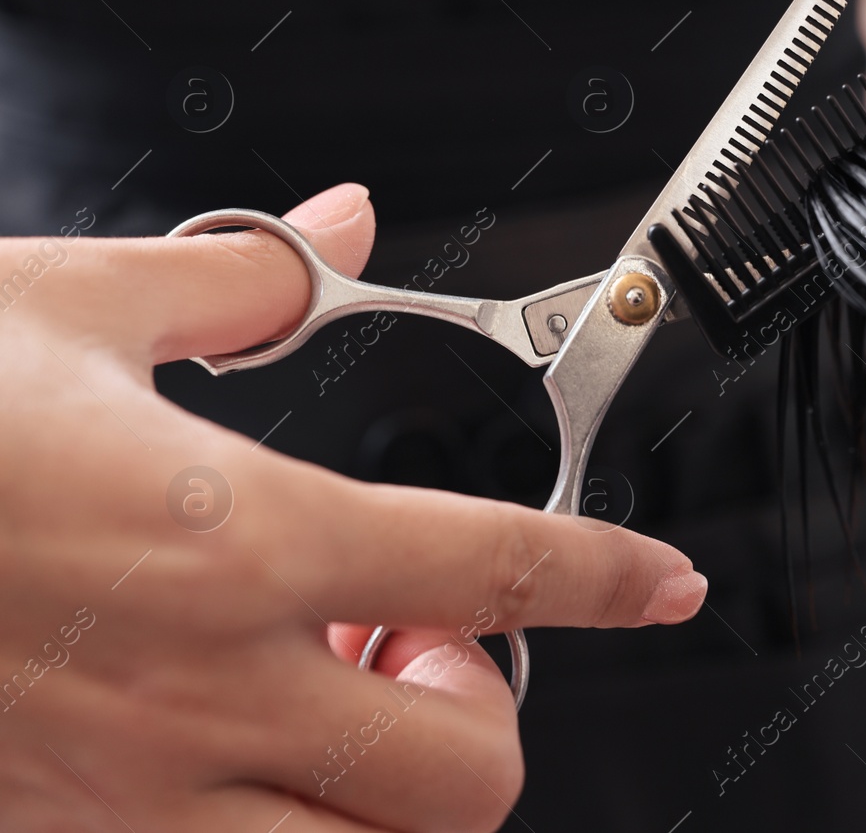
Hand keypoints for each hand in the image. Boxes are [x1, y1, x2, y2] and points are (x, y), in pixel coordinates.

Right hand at [0, 183, 706, 832]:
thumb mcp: (69, 308)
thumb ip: (241, 281)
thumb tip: (337, 226)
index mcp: (236, 536)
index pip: (492, 569)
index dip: (608, 577)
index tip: (662, 583)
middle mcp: (202, 686)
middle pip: (465, 778)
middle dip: (487, 715)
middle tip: (422, 641)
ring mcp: (128, 791)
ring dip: (394, 793)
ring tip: (335, 706)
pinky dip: (284, 826)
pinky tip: (234, 744)